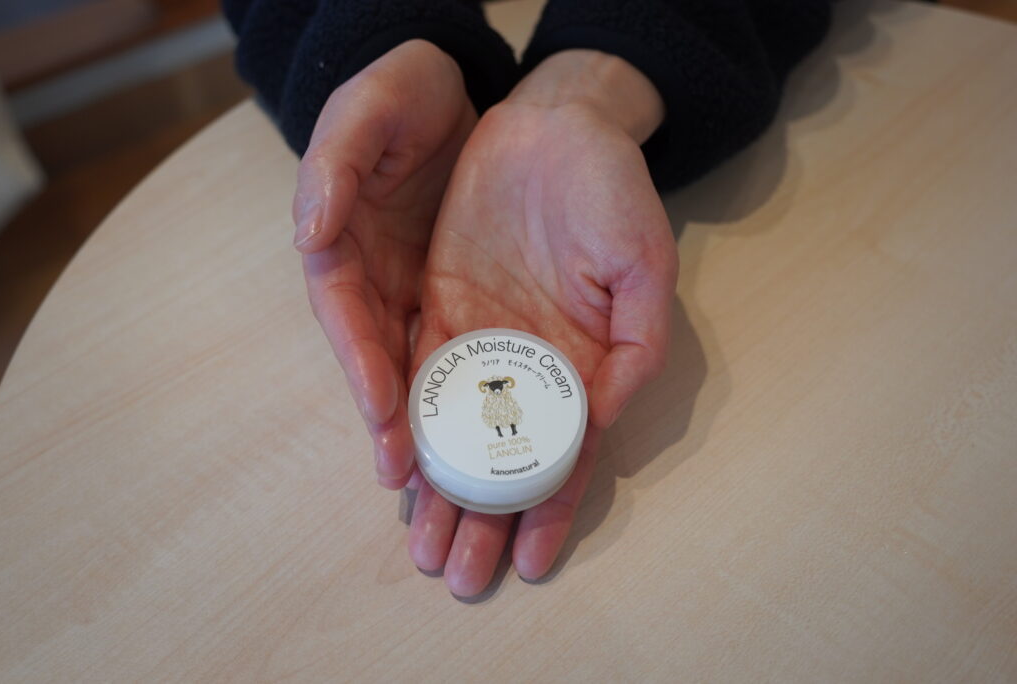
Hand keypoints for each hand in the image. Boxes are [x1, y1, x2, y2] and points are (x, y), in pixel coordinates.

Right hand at [295, 40, 476, 487]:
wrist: (454, 86)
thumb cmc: (400, 91)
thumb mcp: (366, 108)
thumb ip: (334, 163)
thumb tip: (309, 230)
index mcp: (341, 244)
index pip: (347, 315)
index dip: (361, 366)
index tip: (382, 413)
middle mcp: (374, 280)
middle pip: (380, 362)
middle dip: (393, 426)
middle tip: (409, 486)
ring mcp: (413, 289)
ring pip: (421, 370)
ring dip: (431, 428)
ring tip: (450, 487)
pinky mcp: (454, 291)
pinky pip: (463, 349)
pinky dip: (472, 392)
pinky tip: (489, 433)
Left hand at [407, 51, 678, 594]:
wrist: (553, 129)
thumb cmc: (611, 193)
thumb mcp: (644, 263)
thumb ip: (638, 343)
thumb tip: (602, 417)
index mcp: (585, 364)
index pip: (567, 455)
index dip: (550, 510)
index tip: (530, 560)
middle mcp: (532, 366)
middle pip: (505, 458)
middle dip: (484, 518)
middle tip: (460, 575)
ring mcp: (484, 340)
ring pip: (459, 431)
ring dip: (443, 491)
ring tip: (425, 544)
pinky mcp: (441, 308)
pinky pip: (421, 376)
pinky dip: (409, 424)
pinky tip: (401, 469)